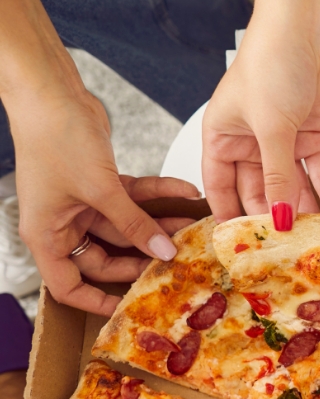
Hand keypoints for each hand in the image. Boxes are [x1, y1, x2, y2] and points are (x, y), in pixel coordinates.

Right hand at [10, 87, 199, 314]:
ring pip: (127, 227)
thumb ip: (134, 224)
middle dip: (143, 259)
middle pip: (106, 259)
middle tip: (178, 264)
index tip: (130, 307)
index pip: (68, 285)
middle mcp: (63, 223)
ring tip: (193, 228)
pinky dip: (157, 193)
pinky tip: (186, 190)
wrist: (50, 91)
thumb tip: (165, 252)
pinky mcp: (100, 182)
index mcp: (47, 236)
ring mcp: (82, 203)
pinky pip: (134, 198)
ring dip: (159, 224)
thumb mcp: (100, 190)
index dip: (96, 302)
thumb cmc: (56, 140)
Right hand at [203, 0, 319, 227]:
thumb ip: (275, 176)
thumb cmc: (271, 64)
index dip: (228, 217)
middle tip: (286, 254)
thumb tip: (280, 218)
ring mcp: (282, 142)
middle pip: (258, 192)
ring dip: (305, 212)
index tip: (240, 249)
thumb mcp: (270, 127)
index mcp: (221, 136)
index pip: (219, 187)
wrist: (307, 30)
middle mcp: (250, 143)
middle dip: (274, 220)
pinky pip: (319, 175)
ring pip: (291, 187)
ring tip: (315, 244)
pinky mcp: (311, 137)